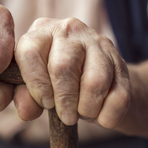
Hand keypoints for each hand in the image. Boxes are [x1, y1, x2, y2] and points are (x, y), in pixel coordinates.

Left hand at [14, 17, 130, 127]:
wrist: (94, 88)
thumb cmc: (55, 87)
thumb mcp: (36, 91)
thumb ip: (26, 100)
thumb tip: (26, 111)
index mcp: (41, 32)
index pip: (30, 52)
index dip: (36, 84)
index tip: (45, 103)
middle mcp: (69, 30)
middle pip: (62, 67)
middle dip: (64, 100)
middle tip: (67, 117)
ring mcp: (99, 42)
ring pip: (95, 82)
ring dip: (88, 108)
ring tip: (83, 113)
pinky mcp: (122, 62)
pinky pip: (118, 96)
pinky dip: (107, 115)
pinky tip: (100, 115)